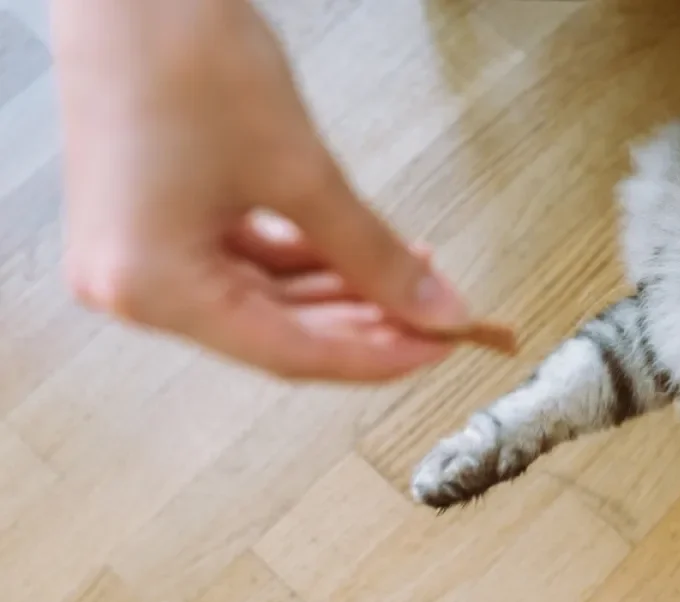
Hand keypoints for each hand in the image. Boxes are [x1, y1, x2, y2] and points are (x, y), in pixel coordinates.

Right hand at [49, 0, 470, 380]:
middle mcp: (130, 285)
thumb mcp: (299, 170)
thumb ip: (373, 253)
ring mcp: (136, 254)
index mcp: (151, 287)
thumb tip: (434, 308)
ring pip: (262, 300)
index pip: (289, 353)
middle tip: (431, 316)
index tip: (438, 347)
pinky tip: (356, 255)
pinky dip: (301, 260)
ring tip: (407, 279)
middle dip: (362, 324)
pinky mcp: (151, 222)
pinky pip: (240, 261)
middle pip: (274, 332)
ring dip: (338, 292)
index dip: (377, 357)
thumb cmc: (184, 55)